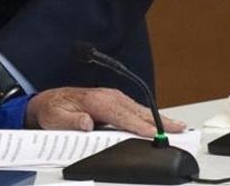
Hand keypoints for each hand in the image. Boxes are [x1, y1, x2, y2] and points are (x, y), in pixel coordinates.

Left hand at [26, 87, 186, 136]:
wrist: (50, 101)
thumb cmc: (54, 110)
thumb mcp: (56, 118)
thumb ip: (71, 122)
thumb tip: (86, 123)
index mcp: (97, 101)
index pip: (123, 116)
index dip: (140, 126)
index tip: (154, 134)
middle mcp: (108, 97)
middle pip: (138, 111)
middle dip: (159, 121)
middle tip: (179, 129)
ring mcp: (114, 98)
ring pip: (140, 110)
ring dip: (159, 118)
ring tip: (178, 126)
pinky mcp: (115, 101)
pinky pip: (136, 110)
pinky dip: (150, 116)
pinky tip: (160, 122)